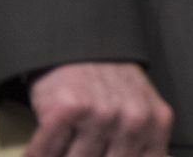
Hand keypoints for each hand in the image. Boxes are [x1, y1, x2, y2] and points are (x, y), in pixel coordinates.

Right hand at [25, 61, 172, 156]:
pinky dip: (37, 155)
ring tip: (65, 149)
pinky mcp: (69, 110)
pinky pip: (45, 152)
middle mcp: (133, 120)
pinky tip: (36, 154)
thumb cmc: (112, 86)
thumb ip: (145, 144)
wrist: (84, 47)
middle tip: (82, 152)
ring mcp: (101, 114)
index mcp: (156, 124)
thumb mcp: (143, 111)